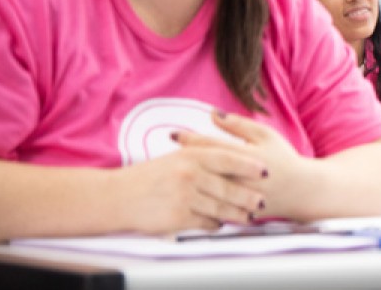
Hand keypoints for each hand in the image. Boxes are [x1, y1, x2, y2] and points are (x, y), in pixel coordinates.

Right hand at [113, 128, 267, 233]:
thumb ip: (201, 155)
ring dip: (236, 213)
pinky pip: (205, 222)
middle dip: (248, 196)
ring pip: (220, 207)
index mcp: (191, 155)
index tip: (264, 171)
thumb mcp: (175, 158)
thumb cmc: (147, 177)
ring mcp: (184, 196)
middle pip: (229, 187)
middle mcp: (190, 174)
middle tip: (262, 201)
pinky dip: (215, 224)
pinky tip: (220, 224)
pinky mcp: (178, 217)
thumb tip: (231, 157)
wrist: (116, 196)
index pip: (228, 159)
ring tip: (248, 216)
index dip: (248, 165)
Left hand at [176, 110, 309, 219]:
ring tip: (172, 175)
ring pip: (207, 191)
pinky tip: (186, 196)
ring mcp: (239, 198)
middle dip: (183, 161)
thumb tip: (213, 114)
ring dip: (188, 183)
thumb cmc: (283, 158)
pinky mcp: (239, 213)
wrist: (302, 191)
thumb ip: (239, 125)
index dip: (191, 139)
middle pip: (205, 169)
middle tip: (164, 155)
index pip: (212, 146)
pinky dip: (199, 202)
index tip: (173, 134)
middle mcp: (241, 178)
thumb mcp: (265, 135)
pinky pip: (214, 208)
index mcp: (247, 157)